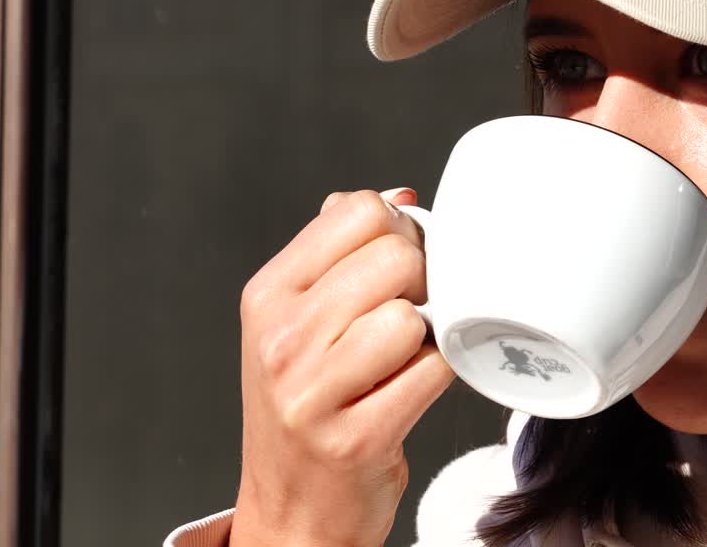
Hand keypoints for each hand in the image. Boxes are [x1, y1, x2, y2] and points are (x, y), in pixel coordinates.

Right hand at [229, 188, 453, 546]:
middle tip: (409, 316)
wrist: (294, 509)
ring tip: (403, 361)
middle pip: (397, 257)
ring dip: (427, 336)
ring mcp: (312, 391)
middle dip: (422, 281)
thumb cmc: (309, 405)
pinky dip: (438, 377)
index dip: (398, 231)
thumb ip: (342, 252)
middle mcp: (281, 337)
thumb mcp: (301, 319)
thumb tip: (399, 197)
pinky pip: (433, 372)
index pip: (357, 210)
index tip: (399, 265)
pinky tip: (411, 390)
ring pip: (414, 317)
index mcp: (269, 293)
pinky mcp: (355, 438)